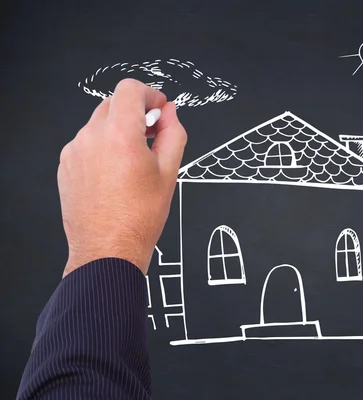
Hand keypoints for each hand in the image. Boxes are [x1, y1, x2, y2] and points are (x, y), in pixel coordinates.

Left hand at [58, 79, 186, 276]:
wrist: (108, 249)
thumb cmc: (139, 217)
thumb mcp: (169, 171)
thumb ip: (173, 133)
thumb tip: (171, 113)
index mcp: (120, 135)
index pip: (129, 90)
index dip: (150, 94)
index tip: (159, 108)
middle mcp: (92, 138)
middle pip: (113, 103)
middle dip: (135, 112)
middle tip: (153, 133)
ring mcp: (74, 151)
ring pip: (98, 123)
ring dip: (118, 129)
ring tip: (134, 158)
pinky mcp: (66, 165)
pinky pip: (86, 143)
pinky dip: (103, 146)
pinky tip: (116, 172)